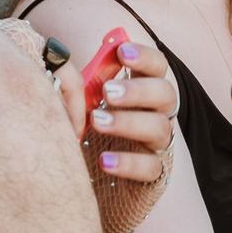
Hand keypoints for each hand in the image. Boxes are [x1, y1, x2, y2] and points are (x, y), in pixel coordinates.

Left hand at [58, 39, 178, 182]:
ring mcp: (157, 144)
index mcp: (142, 91)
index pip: (157, 67)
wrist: (83, 179)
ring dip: (128, 122)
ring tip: (97, 122)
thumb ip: (83, 84)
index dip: (144, 57)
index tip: (122, 53)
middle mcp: (156, 114)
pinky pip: (150, 167)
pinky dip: (128, 163)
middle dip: (138, 90)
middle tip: (108, 92)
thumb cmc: (83, 132)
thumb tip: (66, 59)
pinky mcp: (153, 175)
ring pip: (159, 128)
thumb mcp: (82, 104)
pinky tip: (103, 161)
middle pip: (165, 93)